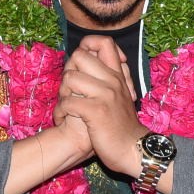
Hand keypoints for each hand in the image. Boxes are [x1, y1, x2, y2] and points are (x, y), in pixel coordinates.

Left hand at [59, 35, 144, 173]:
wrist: (133, 150)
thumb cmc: (122, 126)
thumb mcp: (122, 96)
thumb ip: (112, 79)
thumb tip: (94, 63)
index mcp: (118, 76)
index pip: (104, 43)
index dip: (88, 45)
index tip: (82, 63)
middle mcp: (112, 81)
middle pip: (79, 56)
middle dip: (68, 71)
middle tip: (69, 89)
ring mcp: (105, 95)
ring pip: (69, 78)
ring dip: (61, 94)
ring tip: (66, 107)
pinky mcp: (95, 111)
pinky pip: (67, 102)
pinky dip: (60, 112)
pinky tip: (64, 120)